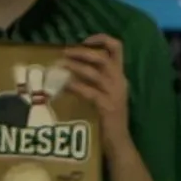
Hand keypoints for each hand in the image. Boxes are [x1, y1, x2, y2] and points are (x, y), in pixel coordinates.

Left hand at [57, 35, 130, 149]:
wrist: (119, 142)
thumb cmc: (108, 117)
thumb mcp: (106, 93)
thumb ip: (95, 80)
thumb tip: (71, 66)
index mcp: (120, 75)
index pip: (118, 47)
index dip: (101, 39)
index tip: (84, 40)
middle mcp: (119, 81)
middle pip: (103, 57)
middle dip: (82, 52)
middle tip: (65, 52)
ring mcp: (114, 94)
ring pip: (95, 73)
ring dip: (76, 66)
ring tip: (61, 65)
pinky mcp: (107, 107)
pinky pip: (89, 92)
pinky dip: (76, 86)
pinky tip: (64, 85)